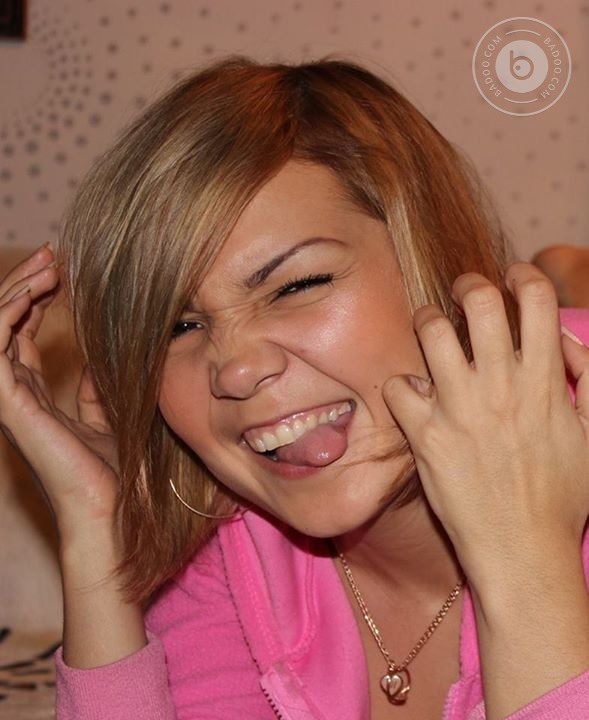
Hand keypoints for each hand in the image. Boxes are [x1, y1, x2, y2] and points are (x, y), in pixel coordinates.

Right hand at [0, 244, 119, 543]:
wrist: (114, 504)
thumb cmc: (112, 468)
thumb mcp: (106, 412)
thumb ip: (94, 386)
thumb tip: (98, 356)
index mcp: (32, 394)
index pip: (19, 333)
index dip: (33, 298)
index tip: (61, 269)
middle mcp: (14, 393)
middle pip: (3, 325)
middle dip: (23, 285)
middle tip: (53, 256)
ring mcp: (9, 399)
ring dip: (15, 292)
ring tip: (48, 266)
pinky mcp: (10, 406)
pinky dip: (5, 317)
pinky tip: (31, 295)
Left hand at [382, 261, 588, 584]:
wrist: (521, 553)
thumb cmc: (562, 498)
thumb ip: (587, 379)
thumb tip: (563, 338)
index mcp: (544, 383)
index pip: (535, 299)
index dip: (523, 275)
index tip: (514, 277)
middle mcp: (500, 388)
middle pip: (478, 300)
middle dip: (469, 283)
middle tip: (464, 292)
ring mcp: (459, 410)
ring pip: (431, 331)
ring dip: (428, 321)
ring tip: (430, 329)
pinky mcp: (424, 436)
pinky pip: (397, 386)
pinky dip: (400, 384)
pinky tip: (411, 394)